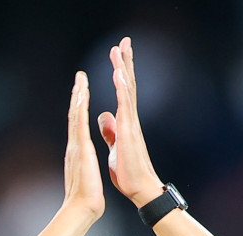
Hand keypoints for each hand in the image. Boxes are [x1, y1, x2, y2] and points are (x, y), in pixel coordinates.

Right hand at [63, 71, 104, 221]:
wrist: (81, 208)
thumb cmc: (86, 196)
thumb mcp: (86, 174)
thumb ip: (83, 164)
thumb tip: (83, 162)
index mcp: (78, 151)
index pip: (78, 125)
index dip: (80, 108)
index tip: (81, 93)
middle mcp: (74, 145)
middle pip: (75, 115)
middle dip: (77, 95)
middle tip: (79, 78)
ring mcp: (76, 146)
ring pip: (76, 116)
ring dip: (78, 96)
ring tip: (80, 80)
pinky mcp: (81, 149)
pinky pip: (80, 124)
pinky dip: (80, 109)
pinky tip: (82, 96)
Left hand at [97, 37, 165, 207]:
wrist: (139, 188)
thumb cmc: (128, 171)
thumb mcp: (115, 146)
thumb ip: (110, 129)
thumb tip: (104, 115)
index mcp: (125, 122)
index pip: (123, 90)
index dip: (121, 71)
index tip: (118, 53)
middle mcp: (130, 118)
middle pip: (128, 84)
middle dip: (125, 62)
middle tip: (124, 41)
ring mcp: (131, 124)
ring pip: (127, 90)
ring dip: (123, 68)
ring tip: (121, 49)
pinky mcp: (129, 132)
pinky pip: (125, 106)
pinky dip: (122, 89)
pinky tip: (118, 74)